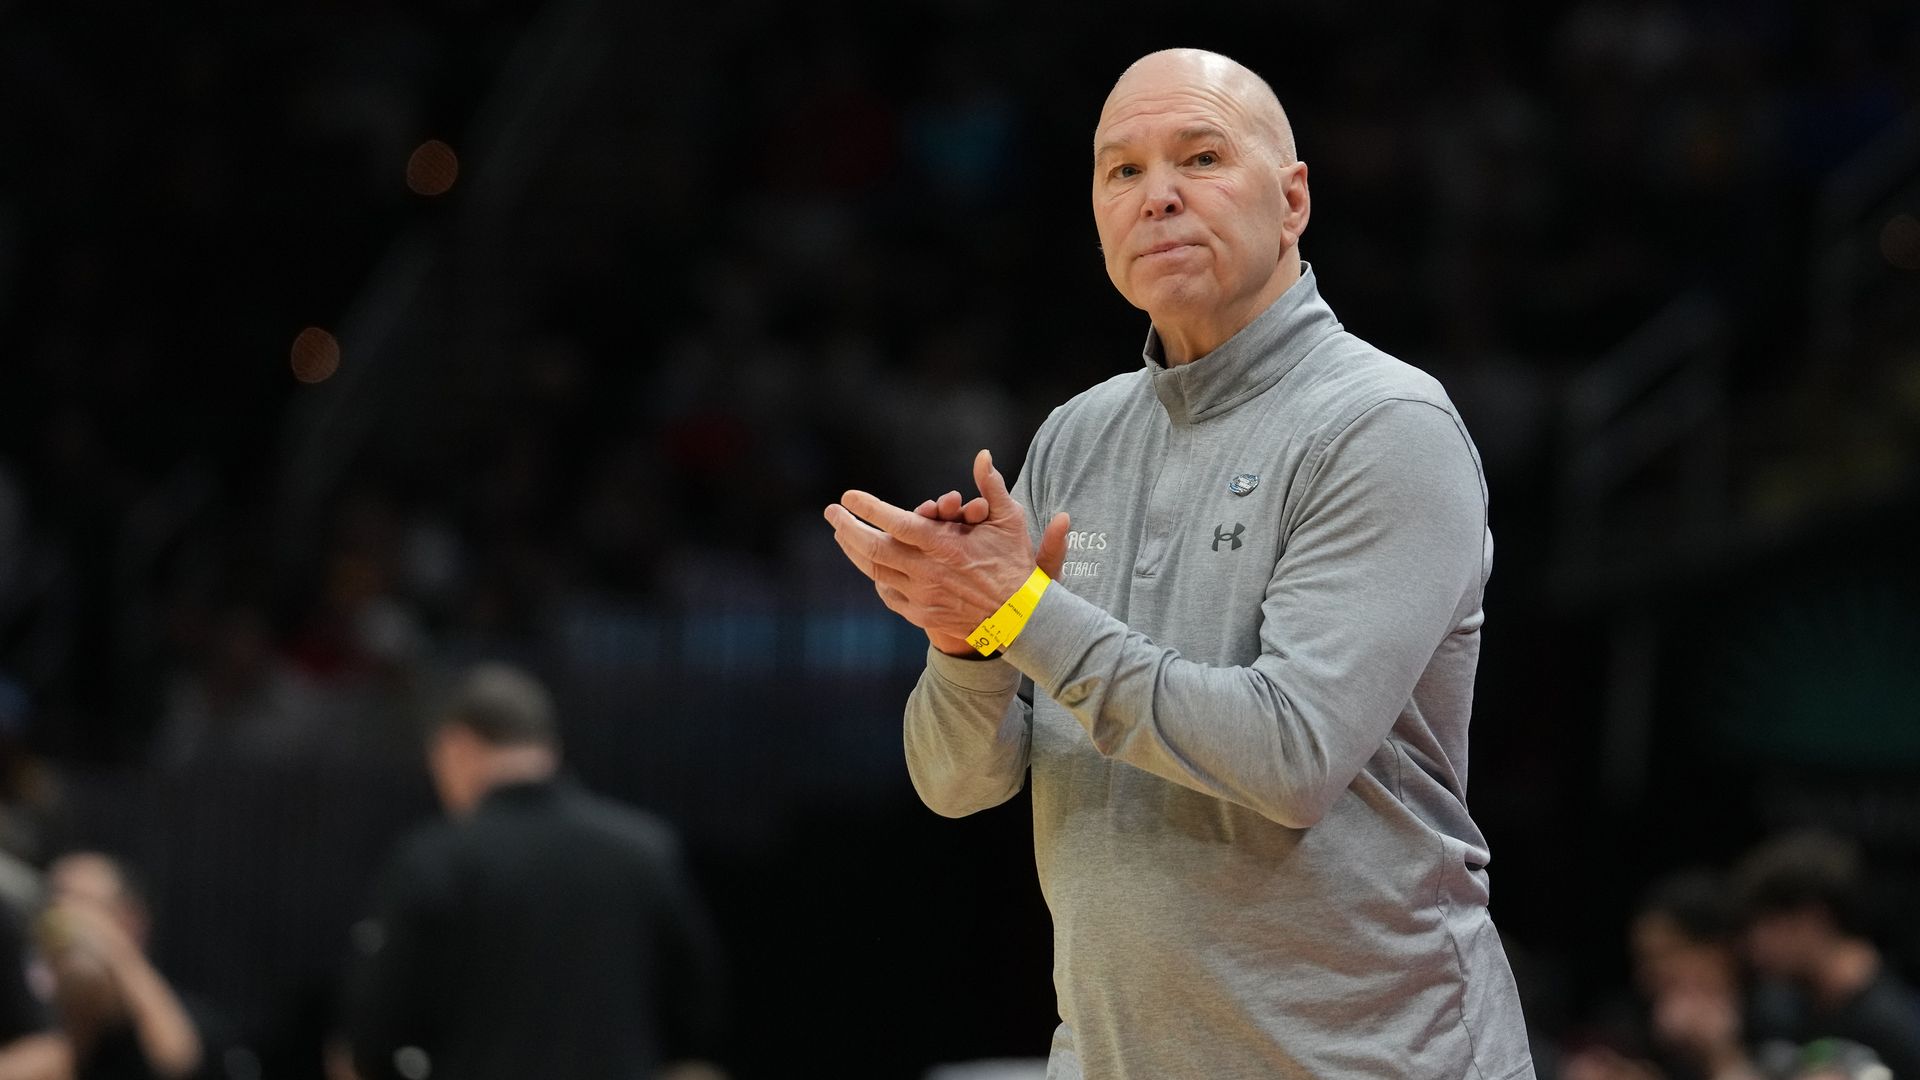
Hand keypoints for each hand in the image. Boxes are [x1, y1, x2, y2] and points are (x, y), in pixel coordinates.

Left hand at [825, 450, 1070, 652]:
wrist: (1021, 617)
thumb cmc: (1015, 563)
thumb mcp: (1010, 520)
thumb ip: (992, 487)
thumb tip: (983, 455)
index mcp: (945, 546)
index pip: (896, 523)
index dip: (869, 508)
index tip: (848, 496)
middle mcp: (928, 572)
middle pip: (875, 549)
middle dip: (848, 529)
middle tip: (831, 513)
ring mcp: (923, 596)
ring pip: (877, 572)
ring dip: (855, 551)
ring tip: (841, 535)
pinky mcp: (923, 614)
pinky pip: (889, 595)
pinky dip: (877, 577)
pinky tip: (869, 565)